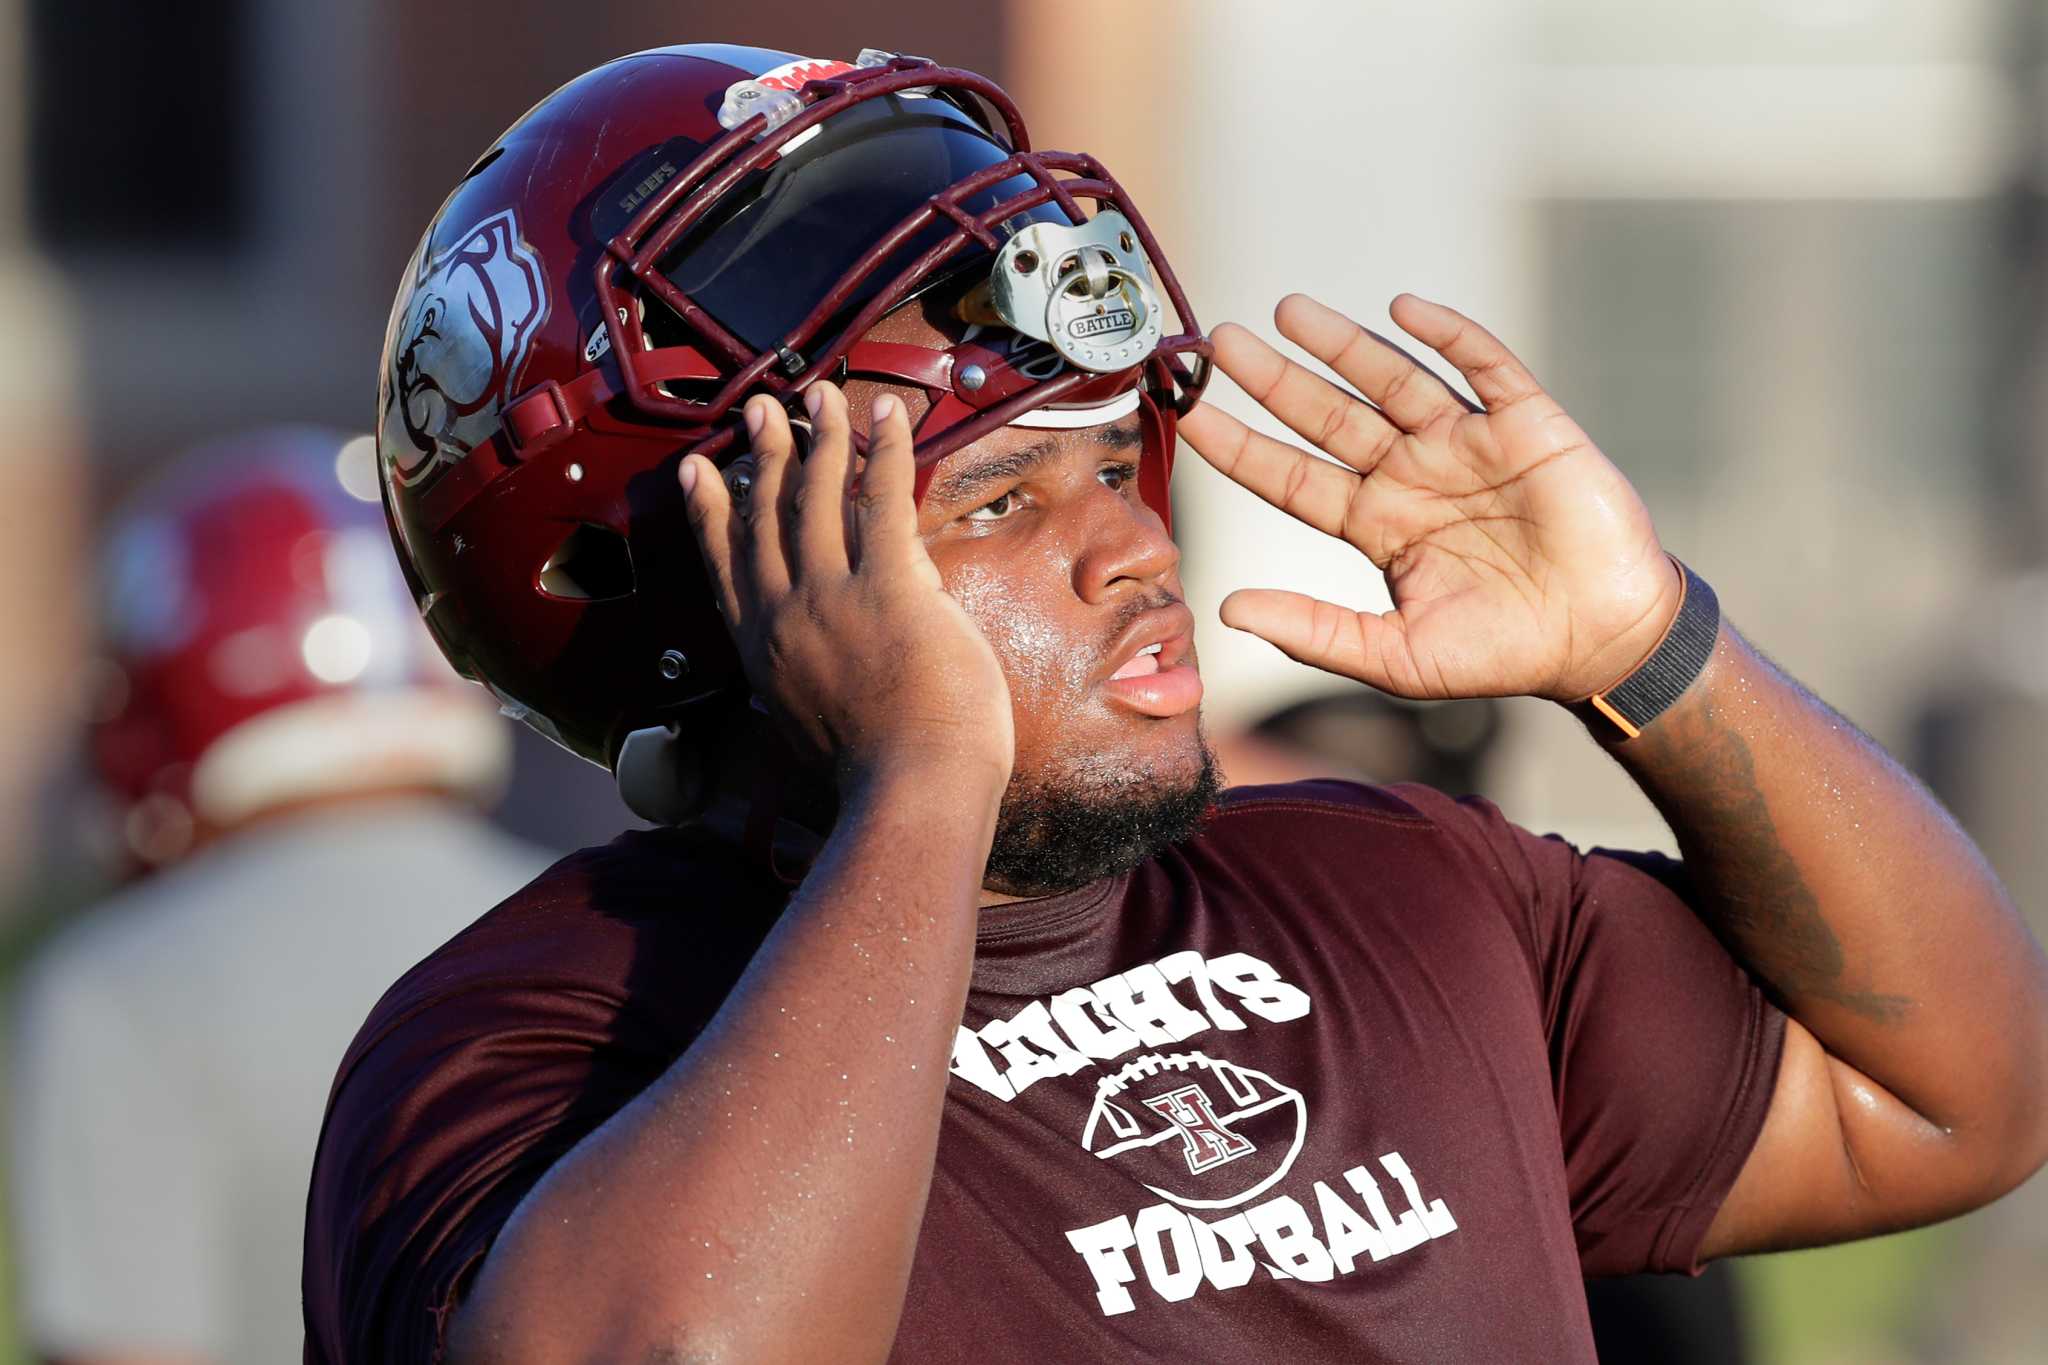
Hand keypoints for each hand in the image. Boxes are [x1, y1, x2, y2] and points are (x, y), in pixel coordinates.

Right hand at [681, 385, 1013, 787]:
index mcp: (764, 654)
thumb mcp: (814, 725)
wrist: (909, 796)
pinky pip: (884, 499)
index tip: (699, 472)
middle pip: (766, 516)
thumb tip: (827, 654)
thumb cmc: (877, 780)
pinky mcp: (890, 587)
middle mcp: (786, 616)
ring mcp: (834, 598)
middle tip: (760, 410)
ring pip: (819, 496)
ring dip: (820, 435)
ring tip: (820, 394)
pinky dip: (886, 449)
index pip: (728, 567)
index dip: (712, 511)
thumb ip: (811, 679)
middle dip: (764, 453)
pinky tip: (888, 413)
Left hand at [1178, 293, 1681, 703]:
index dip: (1241, 448)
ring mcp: (1467, 444)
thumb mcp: (1395, 656)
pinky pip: (1483, 366)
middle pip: (1327, 416)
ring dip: (1342, 343)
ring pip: (1391, 379)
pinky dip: (1447, 335)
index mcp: (1377, 524)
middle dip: (1275, 379)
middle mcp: (1412, 474)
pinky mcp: (1527, 424)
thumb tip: (1228, 611)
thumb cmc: (1502, 652)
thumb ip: (1314, 631)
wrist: (1603, 639)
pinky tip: (1402, 310)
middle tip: (1220, 340)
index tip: (1190, 417)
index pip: (1292, 478)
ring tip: (1287, 309)